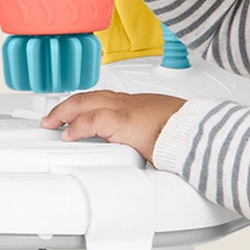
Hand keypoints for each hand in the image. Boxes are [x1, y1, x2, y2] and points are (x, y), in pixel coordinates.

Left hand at [41, 90, 184, 163]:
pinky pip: (92, 120)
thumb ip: (147, 138)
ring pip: (86, 102)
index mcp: (137, 104)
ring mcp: (125, 109)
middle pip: (89, 97)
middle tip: (54, 117)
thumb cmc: (185, 132)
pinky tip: (67, 134)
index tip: (75, 112)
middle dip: (68, 106)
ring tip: (52, 122)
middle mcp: (128, 102)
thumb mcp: (161, 132)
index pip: (104, 98)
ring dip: (65, 112)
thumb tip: (145, 153)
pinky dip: (77, 127)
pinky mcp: (123, 121)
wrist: (196, 129)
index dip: (86, 104)